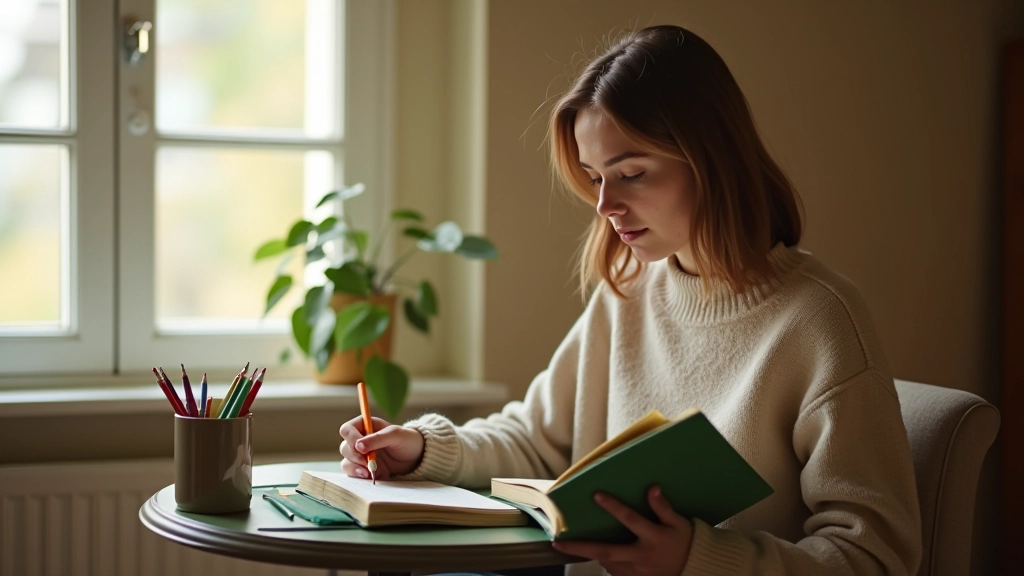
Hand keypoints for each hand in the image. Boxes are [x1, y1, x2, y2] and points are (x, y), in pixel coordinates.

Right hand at [339, 415, 424, 479]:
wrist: (416, 458)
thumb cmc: (408, 441)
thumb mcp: (396, 435)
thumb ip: (377, 438)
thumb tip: (358, 445)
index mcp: (365, 426)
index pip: (347, 430)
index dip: (351, 438)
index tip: (361, 448)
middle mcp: (360, 440)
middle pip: (344, 448)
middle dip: (355, 456)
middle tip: (368, 463)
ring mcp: (361, 456)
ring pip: (346, 462)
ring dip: (355, 468)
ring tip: (369, 472)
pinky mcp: (364, 469)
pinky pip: (354, 473)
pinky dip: (361, 476)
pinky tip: (375, 475)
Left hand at [552, 486, 692, 575]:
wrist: (694, 569)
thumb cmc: (684, 541)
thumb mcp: (678, 523)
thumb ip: (663, 507)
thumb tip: (652, 488)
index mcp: (653, 537)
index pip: (630, 520)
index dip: (614, 507)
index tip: (597, 495)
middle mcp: (641, 556)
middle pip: (606, 551)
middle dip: (580, 548)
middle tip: (557, 544)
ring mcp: (636, 572)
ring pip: (606, 562)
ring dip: (591, 553)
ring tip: (576, 545)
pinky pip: (613, 572)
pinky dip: (605, 563)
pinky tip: (602, 555)